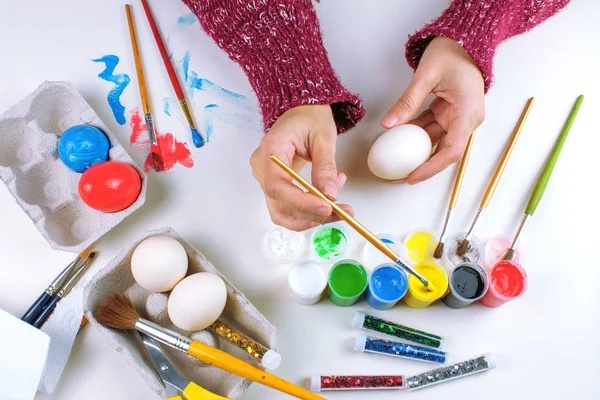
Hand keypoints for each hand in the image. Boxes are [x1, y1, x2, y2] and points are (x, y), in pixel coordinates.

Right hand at [250, 105, 353, 230]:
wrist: (301, 113)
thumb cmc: (309, 119)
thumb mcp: (323, 137)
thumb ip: (325, 166)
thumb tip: (330, 194)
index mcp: (271, 149)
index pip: (278, 186)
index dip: (301, 202)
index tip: (326, 207)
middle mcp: (262, 167)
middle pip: (279, 203)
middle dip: (311, 214)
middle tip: (341, 212)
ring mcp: (265, 178)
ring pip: (282, 211)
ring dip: (310, 218)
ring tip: (337, 209)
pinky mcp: (274, 186)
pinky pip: (286, 207)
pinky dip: (307, 212)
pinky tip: (326, 203)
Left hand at [381, 36, 484, 183]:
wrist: (463, 41)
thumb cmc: (452, 52)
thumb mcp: (426, 75)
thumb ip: (408, 101)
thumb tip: (388, 125)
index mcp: (468, 112)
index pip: (452, 150)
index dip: (432, 167)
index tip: (412, 176)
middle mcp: (466, 120)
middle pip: (445, 152)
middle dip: (421, 167)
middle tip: (398, 178)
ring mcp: (458, 119)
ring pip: (435, 143)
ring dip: (415, 154)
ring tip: (394, 166)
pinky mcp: (448, 115)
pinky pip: (430, 131)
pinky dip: (414, 138)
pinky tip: (397, 144)